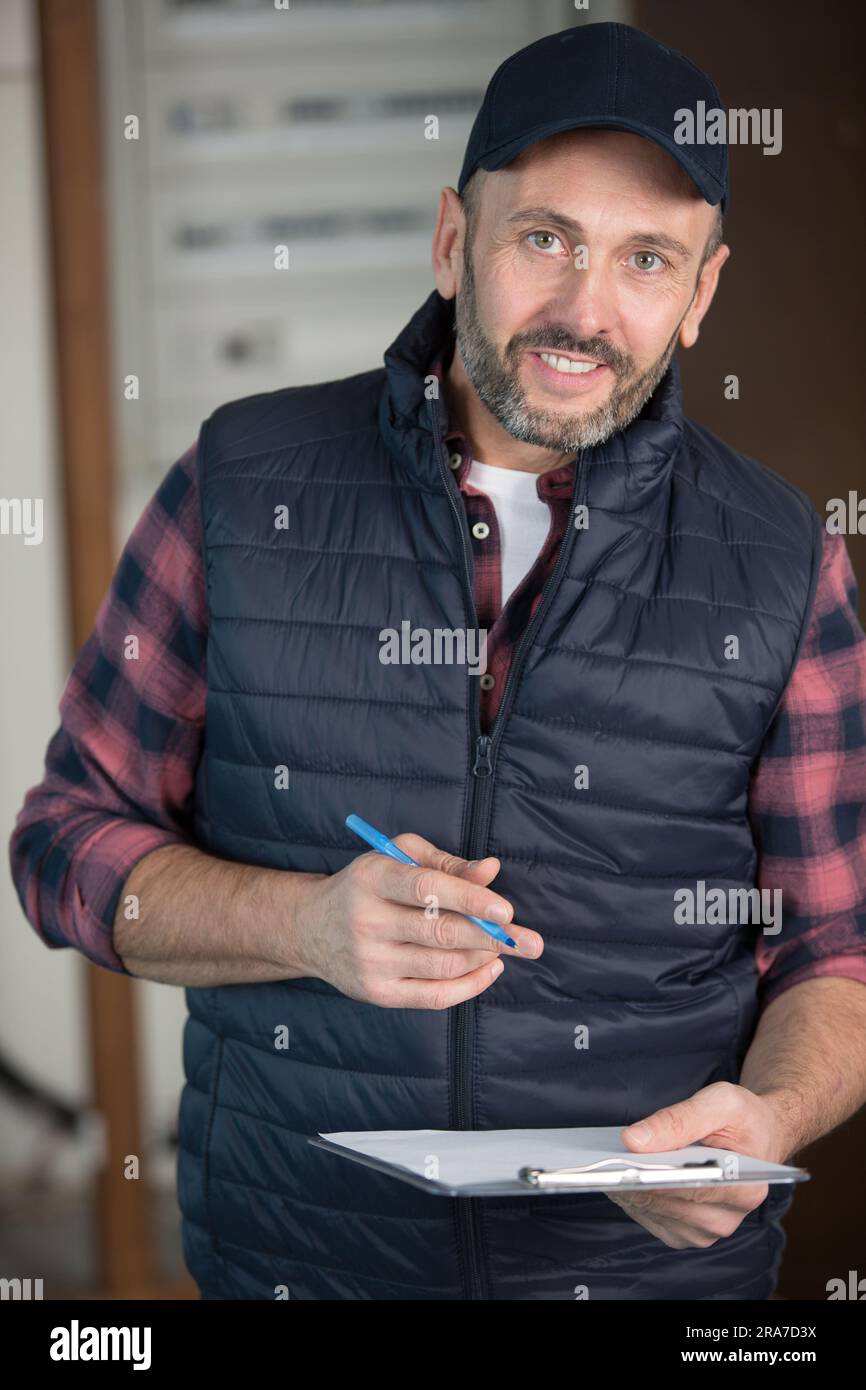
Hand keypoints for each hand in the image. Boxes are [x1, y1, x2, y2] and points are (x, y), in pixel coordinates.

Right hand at [298, 833, 542, 1007]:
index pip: (426, 889)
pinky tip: (490, 969)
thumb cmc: (368, 885)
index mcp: (372, 878)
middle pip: (440, 933)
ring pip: (442, 965)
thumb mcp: (397, 857)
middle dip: (492, 937)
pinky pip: (433, 996)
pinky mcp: (377, 993)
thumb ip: (446, 863)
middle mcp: (367, 921)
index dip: (470, 898)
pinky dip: (469, 985)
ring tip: (505, 947)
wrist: (312, 928)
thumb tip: (490, 870)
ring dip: (483, 957)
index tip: (507, 910)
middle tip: (532, 942)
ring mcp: (370, 962)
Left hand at [607, 1081, 796, 1248]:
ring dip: (629, 1190)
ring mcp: (707, 1230)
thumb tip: (633, 1141)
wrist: (758, 1135)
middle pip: (669, 1202)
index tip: (622, 1164)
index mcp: (746, 1187)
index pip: (692, 1186)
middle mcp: (728, 1217)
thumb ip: (678, 1119)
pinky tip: (618, 1177)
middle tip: (602, 1160)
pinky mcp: (688, 1232)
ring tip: (605, 1165)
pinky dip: (633, 1199)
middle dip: (635, 1180)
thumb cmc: (743, 1118)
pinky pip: (651, 1219)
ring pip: (655, 1213)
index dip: (655, 1175)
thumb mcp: (719, 1101)